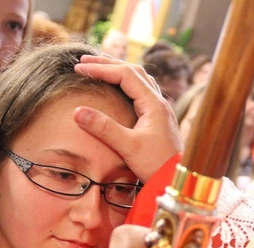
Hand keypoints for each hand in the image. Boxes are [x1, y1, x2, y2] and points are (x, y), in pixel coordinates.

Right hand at [73, 55, 182, 181]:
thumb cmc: (157, 166)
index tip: (79, 68)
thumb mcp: (128, 147)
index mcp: (154, 104)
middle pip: (133, 72)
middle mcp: (159, 102)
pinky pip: (142, 92)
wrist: (176, 180)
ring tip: (99, 67)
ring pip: (139, 80)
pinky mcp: (158, 119)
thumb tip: (77, 112)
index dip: (101, 68)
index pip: (125, 75)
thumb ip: (104, 129)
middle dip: (108, 64)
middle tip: (84, 60)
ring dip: (118, 71)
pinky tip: (118, 89)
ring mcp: (160, 110)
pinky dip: (126, 84)